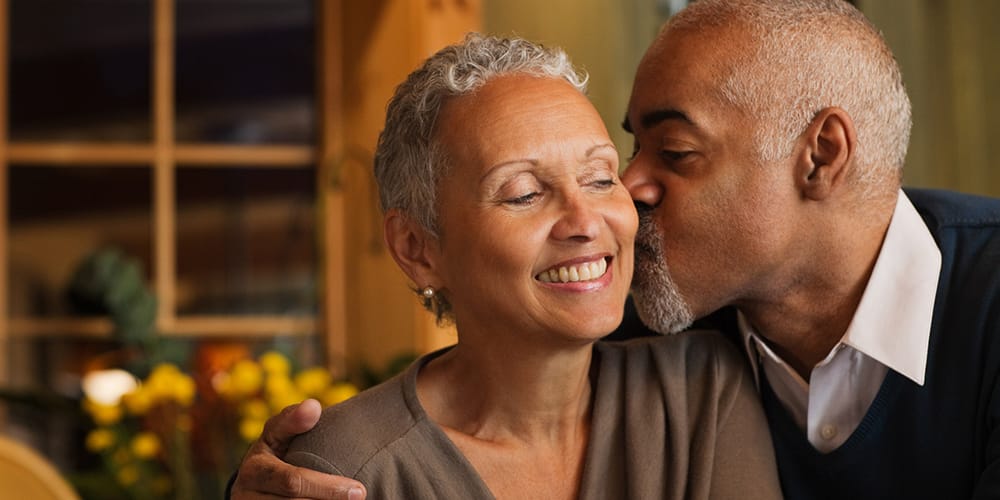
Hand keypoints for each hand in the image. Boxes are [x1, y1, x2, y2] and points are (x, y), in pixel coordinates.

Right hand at [230, 399, 366, 499]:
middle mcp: (246, 496)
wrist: (250, 485)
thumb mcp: (276, 433)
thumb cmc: (272, 452)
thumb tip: (313, 406)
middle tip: (360, 498)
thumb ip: (293, 419)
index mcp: (254, 470)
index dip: (328, 488)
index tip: (358, 490)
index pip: (293, 482)